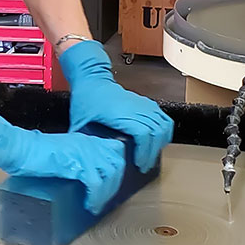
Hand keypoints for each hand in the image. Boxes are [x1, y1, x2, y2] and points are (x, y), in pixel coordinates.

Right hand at [0, 103, 125, 213]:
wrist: (20, 149)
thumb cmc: (31, 153)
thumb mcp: (60, 154)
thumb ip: (73, 161)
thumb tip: (80, 177)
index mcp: (85, 140)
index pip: (114, 149)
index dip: (117, 166)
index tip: (113, 182)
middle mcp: (88, 144)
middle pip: (117, 161)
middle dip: (115, 183)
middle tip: (106, 198)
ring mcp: (84, 153)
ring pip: (111, 173)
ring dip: (107, 192)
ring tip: (98, 204)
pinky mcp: (76, 164)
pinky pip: (96, 183)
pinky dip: (96, 197)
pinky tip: (90, 205)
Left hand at [59, 40, 173, 172]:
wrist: (92, 80)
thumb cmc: (87, 99)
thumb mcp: (80, 122)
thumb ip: (84, 141)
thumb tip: (86, 158)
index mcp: (119, 113)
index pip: (142, 133)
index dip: (144, 151)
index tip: (139, 164)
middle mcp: (134, 108)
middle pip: (156, 131)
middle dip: (152, 152)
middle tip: (144, 165)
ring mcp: (142, 104)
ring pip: (163, 124)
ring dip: (160, 142)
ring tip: (151, 155)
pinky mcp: (145, 103)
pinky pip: (163, 117)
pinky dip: (165, 130)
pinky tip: (158, 140)